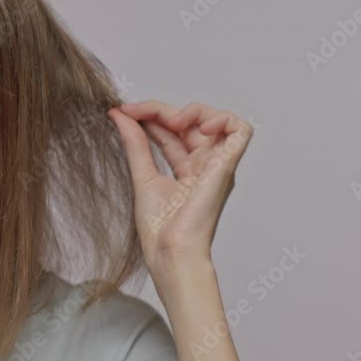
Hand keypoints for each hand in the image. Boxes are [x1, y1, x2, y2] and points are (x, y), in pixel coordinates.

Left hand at [106, 100, 252, 271]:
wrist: (170, 250)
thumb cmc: (160, 228)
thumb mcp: (142, 174)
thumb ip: (135, 143)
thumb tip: (120, 114)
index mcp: (187, 170)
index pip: (172, 131)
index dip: (150, 115)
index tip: (124, 112)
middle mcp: (205, 165)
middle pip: (190, 122)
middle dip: (160, 109)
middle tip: (134, 111)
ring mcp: (217, 165)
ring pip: (216, 119)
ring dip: (192, 110)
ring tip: (170, 120)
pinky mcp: (226, 167)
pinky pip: (240, 131)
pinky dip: (222, 119)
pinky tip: (198, 126)